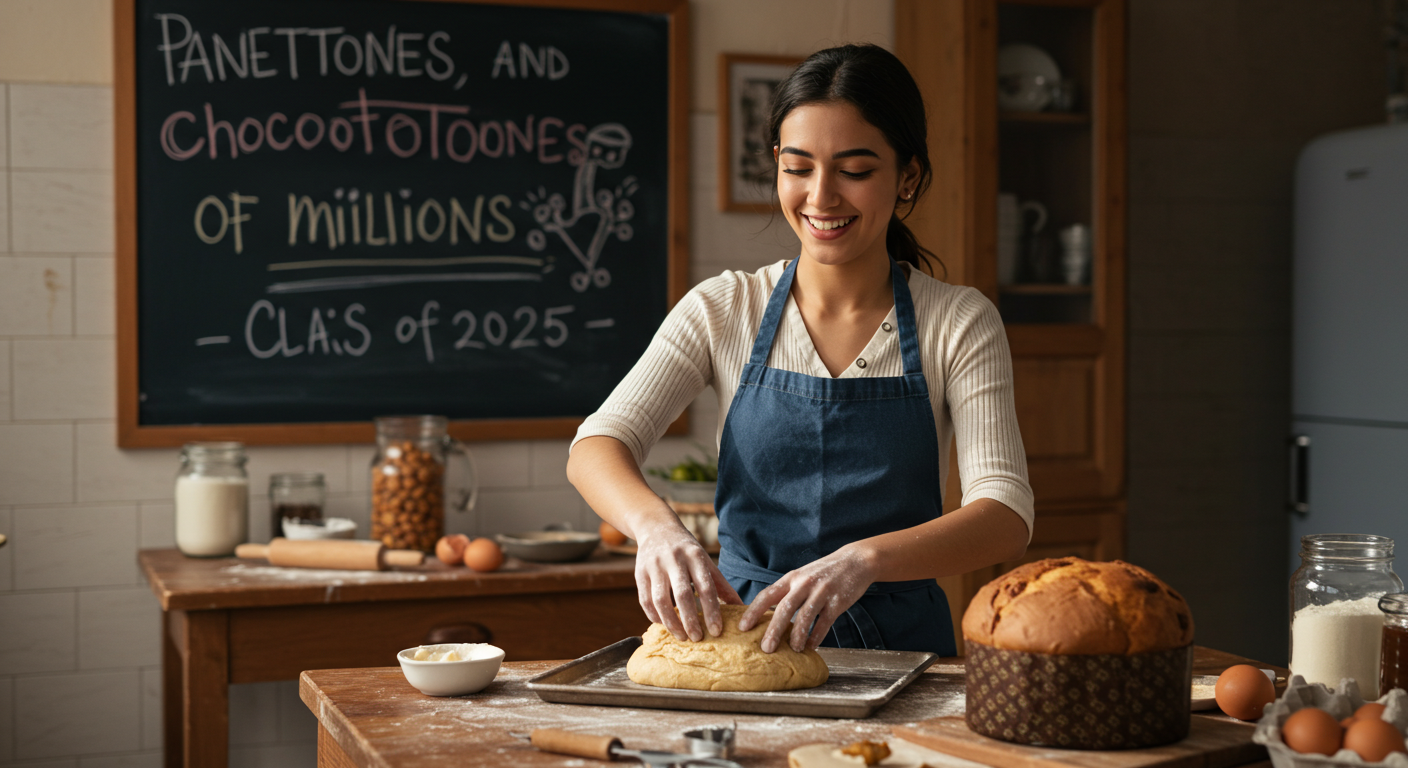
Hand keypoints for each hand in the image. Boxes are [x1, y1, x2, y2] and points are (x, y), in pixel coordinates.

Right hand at [633, 518, 742, 641]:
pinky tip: (663, 624)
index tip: (716, 631)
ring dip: (671, 621)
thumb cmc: (686, 550)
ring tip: (681, 636)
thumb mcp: (705, 561)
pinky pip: (645, 599)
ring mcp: (655, 566)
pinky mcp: (640, 573)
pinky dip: (654, 615)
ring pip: (660, 599)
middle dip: (690, 620)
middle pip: (683, 594)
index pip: (705, 587)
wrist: (657, 528)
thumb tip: (740, 607)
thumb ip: (721, 585)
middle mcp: (674, 560)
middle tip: (697, 638)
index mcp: (695, 556)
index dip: (711, 611)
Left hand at [738, 545, 875, 652]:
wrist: (856, 561)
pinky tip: (812, 646)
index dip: (753, 611)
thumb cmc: (824, 572)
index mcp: (791, 578)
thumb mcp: (802, 576)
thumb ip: (788, 592)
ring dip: (797, 636)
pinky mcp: (837, 602)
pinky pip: (824, 622)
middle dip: (773, 630)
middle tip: (765, 648)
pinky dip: (817, 636)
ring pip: (805, 617)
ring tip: (793, 650)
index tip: (742, 627)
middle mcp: (804, 583)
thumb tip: (769, 616)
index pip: (767, 595)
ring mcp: (821, 592)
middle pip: (784, 608)